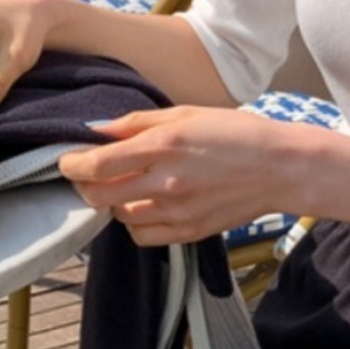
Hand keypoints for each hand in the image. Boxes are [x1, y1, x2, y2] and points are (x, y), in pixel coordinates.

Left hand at [59, 107, 307, 245]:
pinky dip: (135, 223)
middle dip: (86, 184)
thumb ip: (137, 122)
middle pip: (99, 195)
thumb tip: (96, 131)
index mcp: (164, 146)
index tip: (68, 161)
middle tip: (92, 174)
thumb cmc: (236, 133)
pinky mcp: (189, 232)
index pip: (97, 164)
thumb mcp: (187, 113)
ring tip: (128, 187)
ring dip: (114, 202)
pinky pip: (143, 235)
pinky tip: (147, 206)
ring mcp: (178, 211)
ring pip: (119, 216)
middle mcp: (167, 182)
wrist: (281, 168)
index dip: (72, 164)